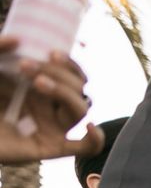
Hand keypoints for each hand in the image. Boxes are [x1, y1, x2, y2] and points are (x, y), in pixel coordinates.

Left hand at [0, 43, 102, 163]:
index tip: (51, 52)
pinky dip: (95, 140)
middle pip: (78, 87)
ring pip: (81, 109)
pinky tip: (91, 128)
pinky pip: (83, 148)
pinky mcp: (50, 147)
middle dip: (58, 73)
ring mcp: (51, 127)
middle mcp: (49, 106)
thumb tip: (18, 39)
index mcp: (39, 87)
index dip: (69, 63)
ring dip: (65, 91)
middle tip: (26, 66)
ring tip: (37, 82)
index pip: (71, 74)